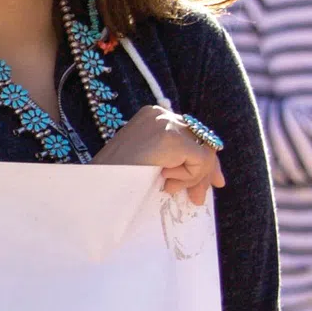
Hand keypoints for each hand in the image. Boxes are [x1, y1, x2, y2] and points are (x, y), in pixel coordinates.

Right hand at [93, 106, 225, 205]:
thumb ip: (176, 161)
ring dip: (193, 177)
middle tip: (199, 196)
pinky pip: (200, 160)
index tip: (214, 181)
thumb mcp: (150, 164)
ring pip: (204, 152)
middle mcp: (160, 113)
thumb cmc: (116, 181)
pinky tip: (165, 181)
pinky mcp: (170, 137)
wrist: (97, 189)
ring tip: (169, 189)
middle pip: (203, 140)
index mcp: (152, 117)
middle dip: (206, 170)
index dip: (205, 158)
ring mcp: (165, 122)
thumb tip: (210, 173)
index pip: (192, 134)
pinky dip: (189, 177)